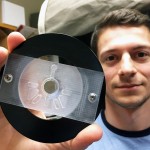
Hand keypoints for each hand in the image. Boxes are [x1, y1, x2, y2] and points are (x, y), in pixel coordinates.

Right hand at [0, 32, 101, 149]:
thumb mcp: (57, 145)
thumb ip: (75, 140)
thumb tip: (96, 132)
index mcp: (36, 102)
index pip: (37, 77)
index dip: (36, 63)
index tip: (41, 52)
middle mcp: (20, 97)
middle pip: (18, 71)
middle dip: (17, 55)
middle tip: (17, 40)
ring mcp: (4, 100)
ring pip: (3, 75)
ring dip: (2, 61)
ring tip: (1, 51)